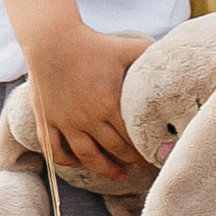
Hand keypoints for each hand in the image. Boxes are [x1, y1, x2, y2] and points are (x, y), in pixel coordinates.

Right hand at [25, 23, 154, 189]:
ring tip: (116, 175)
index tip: (153, 154)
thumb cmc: (91, 43)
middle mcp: (87, 119)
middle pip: (112, 149)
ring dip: (103, 168)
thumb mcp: (124, 47)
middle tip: (140, 165)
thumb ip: (147, 53)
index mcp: (108, 105)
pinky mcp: (47, 119)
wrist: (51, 39)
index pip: (130, 136)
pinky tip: (76, 162)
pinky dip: (65, 160)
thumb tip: (168, 50)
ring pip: (86, 156)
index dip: (143, 148)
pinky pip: (54, 148)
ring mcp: (65, 122)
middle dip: (129, 160)